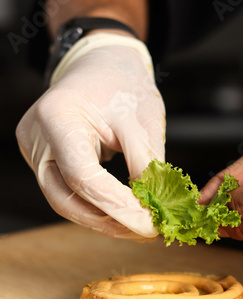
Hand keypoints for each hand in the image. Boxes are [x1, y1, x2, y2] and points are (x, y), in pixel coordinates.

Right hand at [16, 33, 165, 239]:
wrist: (101, 65)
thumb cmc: (121, 82)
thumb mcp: (142, 119)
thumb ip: (145, 165)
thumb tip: (150, 209)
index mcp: (57, 117)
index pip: (82, 176)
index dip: (117, 207)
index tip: (149, 224)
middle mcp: (36, 138)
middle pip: (66, 199)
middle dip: (109, 222)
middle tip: (146, 233)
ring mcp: (35, 151)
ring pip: (65, 202)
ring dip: (103, 220)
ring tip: (138, 227)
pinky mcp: (44, 160)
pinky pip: (68, 192)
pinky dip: (96, 206)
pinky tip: (122, 214)